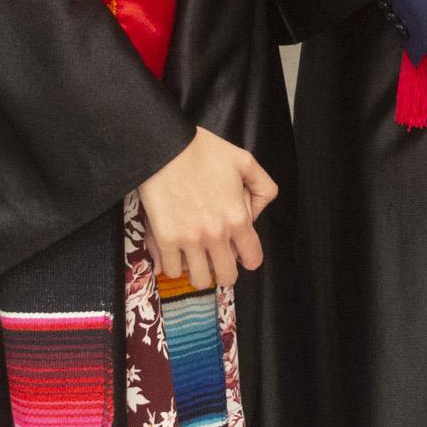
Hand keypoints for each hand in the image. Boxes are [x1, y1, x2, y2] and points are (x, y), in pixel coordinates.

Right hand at [139, 125, 279, 289]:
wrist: (164, 147)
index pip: (253, 259)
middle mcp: (216, 234)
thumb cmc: (202, 151)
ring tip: (195, 258)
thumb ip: (262, 187)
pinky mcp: (165, 238)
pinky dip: (173, 265)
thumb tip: (257, 213)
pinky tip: (175, 253)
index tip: (239, 253)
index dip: (248, 258)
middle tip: (216, 258)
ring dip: (199, 271)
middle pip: (227, 277)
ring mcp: (189, 239)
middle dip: (224, 271)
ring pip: (199, 279)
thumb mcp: (245, 161)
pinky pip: (171, 270)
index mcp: (238, 218)